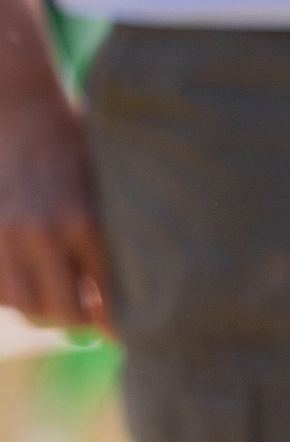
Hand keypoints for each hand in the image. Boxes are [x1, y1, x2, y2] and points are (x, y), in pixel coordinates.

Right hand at [0, 65, 112, 331]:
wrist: (18, 110)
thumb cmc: (75, 147)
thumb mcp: (106, 186)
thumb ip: (115, 240)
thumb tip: (124, 303)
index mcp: (81, 220)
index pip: (105, 296)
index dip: (116, 322)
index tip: (125, 332)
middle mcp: (40, 232)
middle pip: (62, 311)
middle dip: (79, 320)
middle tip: (91, 315)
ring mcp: (3, 234)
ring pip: (24, 306)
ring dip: (43, 309)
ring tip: (60, 295)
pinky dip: (14, 294)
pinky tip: (32, 278)